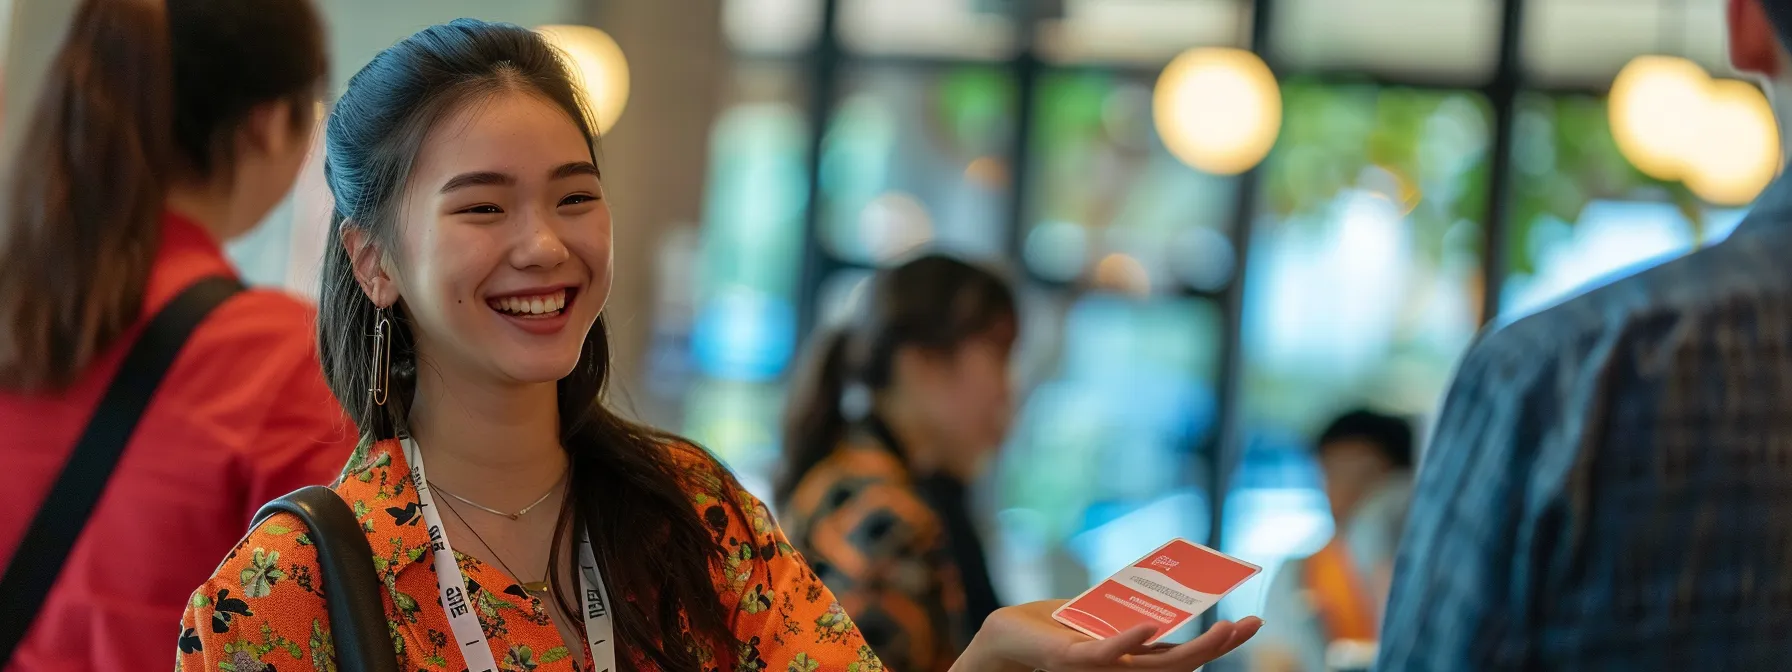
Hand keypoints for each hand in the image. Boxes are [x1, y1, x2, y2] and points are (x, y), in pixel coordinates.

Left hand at [953, 600, 1261, 671]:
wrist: (1006, 636)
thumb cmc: (1051, 625)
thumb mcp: (1100, 611)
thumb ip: (1129, 605)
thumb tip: (1166, 584)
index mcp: (1131, 658)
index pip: (1182, 654)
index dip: (1216, 643)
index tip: (1248, 624)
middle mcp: (1123, 669)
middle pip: (1182, 663)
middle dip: (1220, 646)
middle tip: (1252, 626)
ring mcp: (1102, 669)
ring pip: (1157, 665)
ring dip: (1196, 648)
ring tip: (1225, 629)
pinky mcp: (1074, 660)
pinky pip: (1107, 654)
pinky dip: (1130, 640)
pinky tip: (1149, 626)